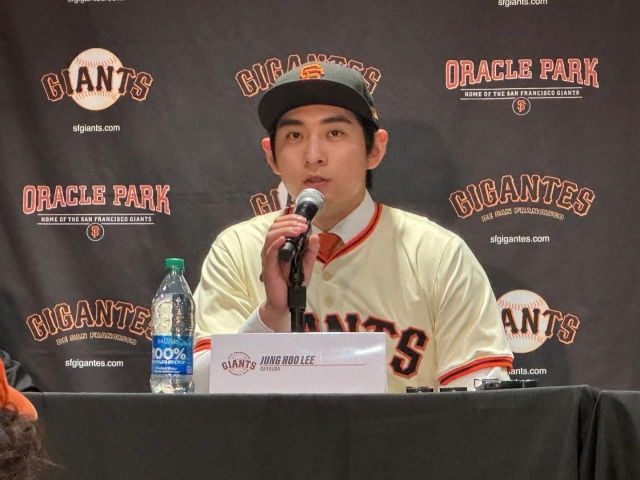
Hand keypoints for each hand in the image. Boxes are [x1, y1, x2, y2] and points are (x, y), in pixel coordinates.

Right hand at [259, 214, 319, 330]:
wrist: (287, 301)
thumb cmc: (293, 283)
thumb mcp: (307, 264)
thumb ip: (311, 250)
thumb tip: (315, 235)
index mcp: (280, 246)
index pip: (280, 226)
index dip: (290, 219)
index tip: (304, 220)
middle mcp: (272, 250)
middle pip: (274, 227)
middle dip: (289, 222)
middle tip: (303, 224)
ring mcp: (269, 258)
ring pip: (271, 236)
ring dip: (285, 230)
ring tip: (297, 230)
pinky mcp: (268, 267)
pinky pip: (269, 253)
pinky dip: (276, 244)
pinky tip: (283, 239)